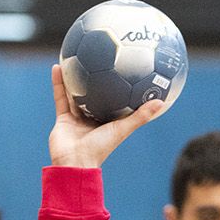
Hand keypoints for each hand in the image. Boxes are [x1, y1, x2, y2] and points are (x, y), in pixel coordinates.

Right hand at [48, 63, 165, 169]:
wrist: (74, 163)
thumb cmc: (101, 148)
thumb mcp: (123, 129)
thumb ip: (140, 116)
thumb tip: (161, 101)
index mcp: (110, 122)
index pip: (118, 101)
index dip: (122, 87)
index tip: (127, 70)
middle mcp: (94, 118)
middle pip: (97, 95)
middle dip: (99, 79)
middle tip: (102, 58)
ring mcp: (77, 118)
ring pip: (76, 93)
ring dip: (76, 77)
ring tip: (77, 56)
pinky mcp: (62, 117)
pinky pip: (60, 96)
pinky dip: (58, 82)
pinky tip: (58, 65)